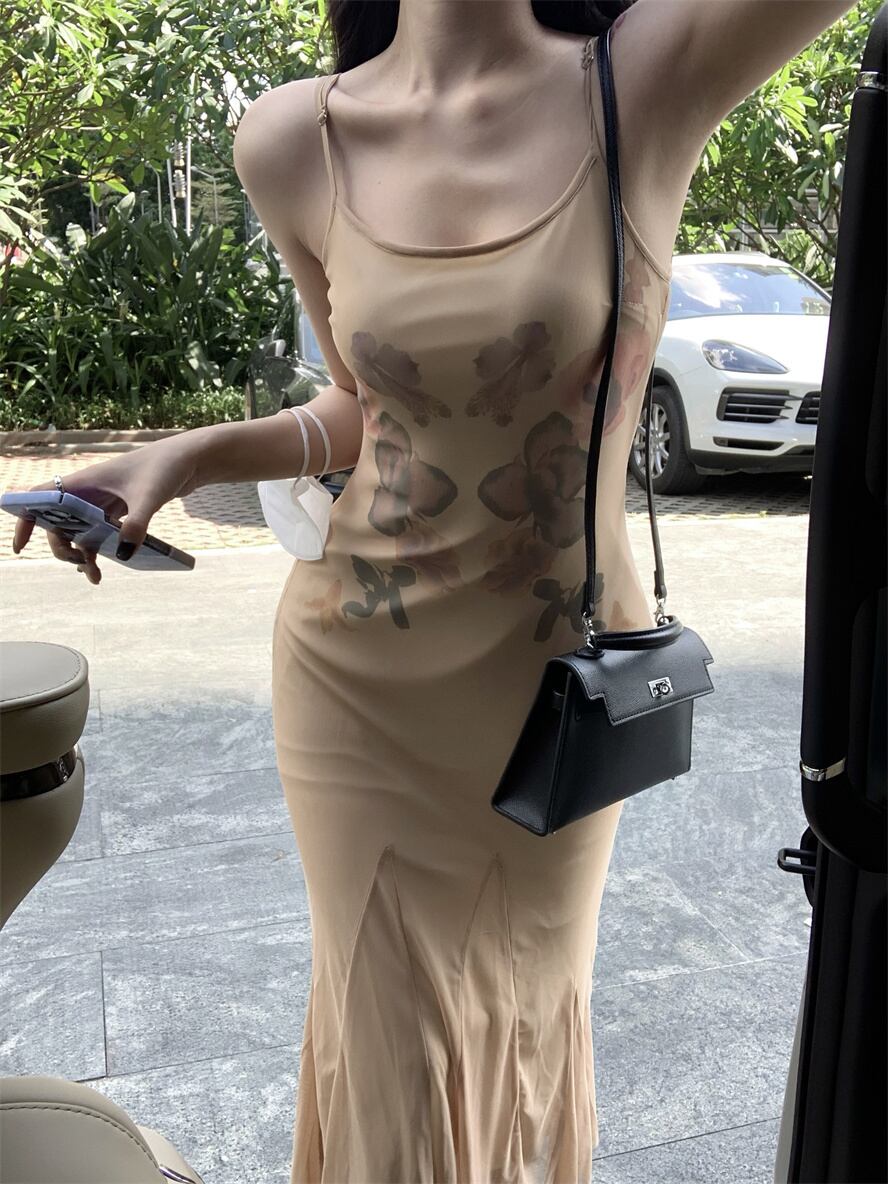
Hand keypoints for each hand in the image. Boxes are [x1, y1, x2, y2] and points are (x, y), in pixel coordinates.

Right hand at [11, 438, 200, 584]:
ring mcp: (105, 501)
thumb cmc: (166, 468)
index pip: (42, 498)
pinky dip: (100, 549)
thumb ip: (136, 525)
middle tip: (81, 564)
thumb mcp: (150, 497)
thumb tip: (123, 555)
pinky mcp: (122, 509)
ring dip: (82, 553)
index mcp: (85, 481)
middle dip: (63, 547)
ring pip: (81, 531)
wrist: (191, 459)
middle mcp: (90, 491)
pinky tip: (107, 565)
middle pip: (60, 523)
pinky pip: (101, 532)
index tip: (20, 547)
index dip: (26, 520)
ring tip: (94, 576)